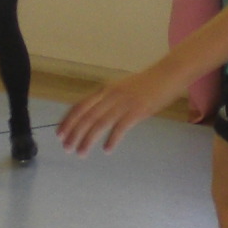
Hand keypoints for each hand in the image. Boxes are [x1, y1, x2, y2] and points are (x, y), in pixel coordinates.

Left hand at [57, 65, 182, 154]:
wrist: (168, 75)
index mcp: (105, 90)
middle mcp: (110, 95)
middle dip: (73, 133)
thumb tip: (95, 115)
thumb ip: (108, 99)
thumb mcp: (121, 88)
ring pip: (99, 123)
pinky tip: (107, 150)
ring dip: (87, 140)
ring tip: (81, 153)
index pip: (80, 106)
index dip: (68, 120)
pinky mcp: (137, 110)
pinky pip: (120, 127)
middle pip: (86, 116)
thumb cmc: (146, 84)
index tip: (59, 134)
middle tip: (67, 148)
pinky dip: (112, 140)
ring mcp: (123, 102)